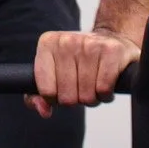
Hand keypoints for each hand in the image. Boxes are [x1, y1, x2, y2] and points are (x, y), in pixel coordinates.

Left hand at [25, 28, 140, 117]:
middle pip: (67, 97)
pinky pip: (103, 89)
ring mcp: (89, 44)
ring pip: (87, 95)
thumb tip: (44, 111)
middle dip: (76, 100)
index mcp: (47, 44)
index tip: (61, 91)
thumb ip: (38, 95)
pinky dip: (105, 95)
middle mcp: (66, 41)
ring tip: (93, 85)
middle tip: (80, 88)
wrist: (108, 38)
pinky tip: (104, 85)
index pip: (46, 91)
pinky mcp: (110, 50)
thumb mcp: (52, 72)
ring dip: (92, 98)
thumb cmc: (77, 60)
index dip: (55, 99)